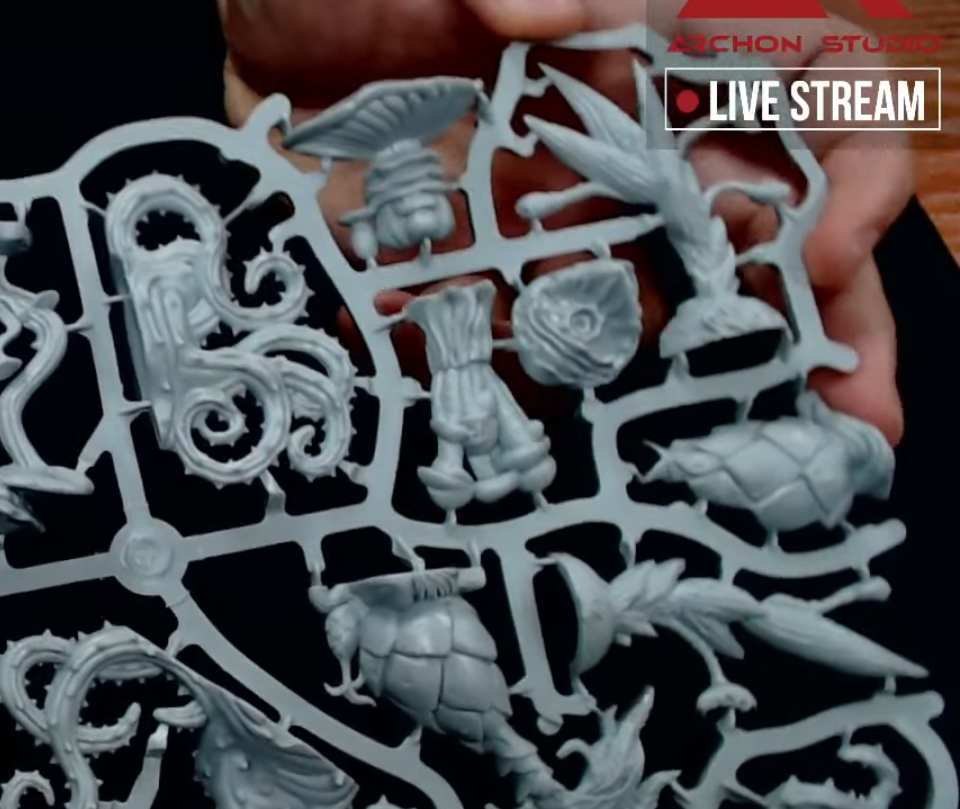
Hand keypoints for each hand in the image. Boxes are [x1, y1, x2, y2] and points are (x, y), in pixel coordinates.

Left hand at [218, 0, 911, 443]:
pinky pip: (502, 338)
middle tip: (854, 433)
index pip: (808, 91)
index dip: (850, 168)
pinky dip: (502, 379)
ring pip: (638, 306)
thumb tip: (552, 14)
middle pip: (754, 231)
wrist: (254, 21)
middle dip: (810, 329)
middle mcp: (617, 139)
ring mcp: (544, 212)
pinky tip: (500, 429)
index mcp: (648, 45)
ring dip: (662, 381)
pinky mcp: (461, 264)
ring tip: (692, 464)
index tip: (822, 257)